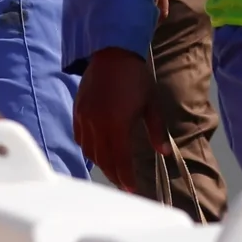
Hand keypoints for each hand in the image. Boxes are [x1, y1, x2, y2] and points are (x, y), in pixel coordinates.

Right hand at [72, 47, 160, 191]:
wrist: (112, 52)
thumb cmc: (136, 78)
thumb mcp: (151, 104)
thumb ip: (157, 130)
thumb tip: (164, 152)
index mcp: (116, 123)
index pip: (120, 159)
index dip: (126, 177)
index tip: (132, 189)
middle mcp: (96, 123)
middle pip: (103, 159)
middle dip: (114, 174)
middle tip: (124, 183)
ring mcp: (84, 117)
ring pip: (90, 151)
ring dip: (101, 163)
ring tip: (113, 170)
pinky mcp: (77, 110)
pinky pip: (80, 137)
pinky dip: (88, 148)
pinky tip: (97, 150)